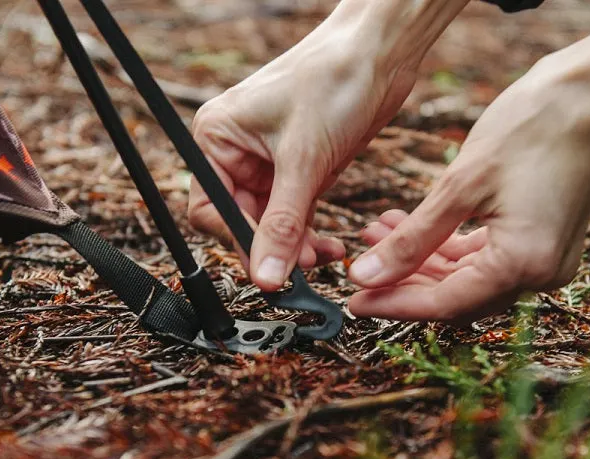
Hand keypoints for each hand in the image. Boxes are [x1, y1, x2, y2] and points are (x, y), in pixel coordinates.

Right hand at [188, 8, 420, 289]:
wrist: (379, 53)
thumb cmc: (332, 82)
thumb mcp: (303, 160)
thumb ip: (282, 224)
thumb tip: (266, 274)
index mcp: (216, 138)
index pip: (210, 209)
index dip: (237, 240)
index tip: (268, 267)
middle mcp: (235, 152)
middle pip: (240, 222)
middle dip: (271, 246)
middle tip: (301, 266)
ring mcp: (268, 162)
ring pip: (270, 225)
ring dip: (294, 246)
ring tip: (322, 256)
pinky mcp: (299, 169)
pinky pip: (294, 216)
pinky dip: (309, 234)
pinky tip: (330, 246)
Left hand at [348, 2, 589, 322]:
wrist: (589, 93)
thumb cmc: (529, 129)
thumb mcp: (459, 186)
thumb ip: (411, 240)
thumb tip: (366, 277)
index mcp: (523, 265)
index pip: (445, 303)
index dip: (394, 303)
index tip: (353, 300)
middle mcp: (541, 275)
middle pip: (458, 296)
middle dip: (406, 280)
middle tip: (360, 263)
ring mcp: (547, 261)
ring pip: (470, 278)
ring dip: (423, 260)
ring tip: (378, 232)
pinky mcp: (545, 243)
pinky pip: (489, 259)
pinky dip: (450, 248)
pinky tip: (412, 226)